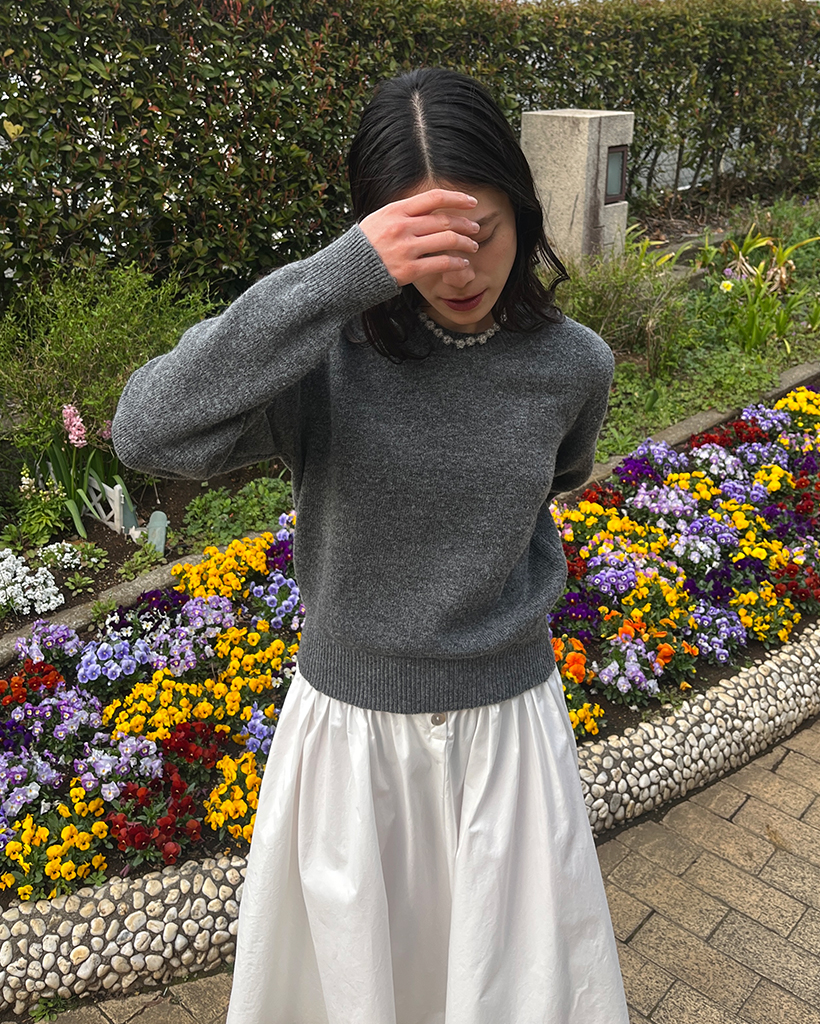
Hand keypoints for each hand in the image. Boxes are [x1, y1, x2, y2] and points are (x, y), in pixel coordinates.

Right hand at [359, 188, 479, 286]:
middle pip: (444, 220)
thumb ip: (402, 214)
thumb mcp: (378, 220)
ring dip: (465, 243)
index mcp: (395, 211)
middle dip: (465, 224)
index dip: (457, 198)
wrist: (345, 272)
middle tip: (476, 228)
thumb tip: (426, 209)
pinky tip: (462, 264)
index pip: (434, 198)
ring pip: (447, 241)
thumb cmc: (363, 247)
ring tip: (473, 247)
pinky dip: (456, 263)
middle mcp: (402, 227)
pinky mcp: (408, 270)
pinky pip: (440, 263)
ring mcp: (405, 248)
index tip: (471, 202)